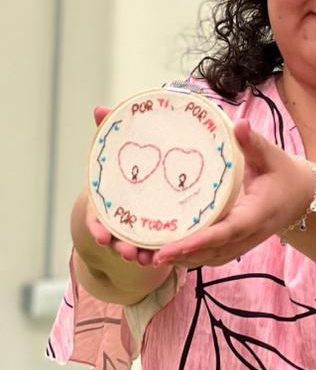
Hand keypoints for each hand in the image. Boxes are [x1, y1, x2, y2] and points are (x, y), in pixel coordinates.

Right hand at [85, 106, 159, 267]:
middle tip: (130, 253)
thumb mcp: (120, 147)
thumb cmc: (127, 164)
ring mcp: (136, 227)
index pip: (98, 217)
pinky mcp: (156, 231)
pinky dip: (157, 253)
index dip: (98, 228)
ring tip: (147, 260)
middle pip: (116, 236)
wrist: (146, 176)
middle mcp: (120, 217)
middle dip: (121, 246)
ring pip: (135, 245)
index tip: (102, 236)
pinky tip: (164, 258)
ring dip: (140, 254)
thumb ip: (109, 131)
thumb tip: (99, 109)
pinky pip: (155, 246)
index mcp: (108, 201)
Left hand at [155, 121, 314, 269]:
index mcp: (255, 215)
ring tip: (138, 254)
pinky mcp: (230, 246)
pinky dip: (181, 257)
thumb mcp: (272, 156)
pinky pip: (203, 257)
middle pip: (207, 253)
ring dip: (173, 260)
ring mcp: (237, 245)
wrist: (298, 198)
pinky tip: (155, 250)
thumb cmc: (282, 175)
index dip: (198, 242)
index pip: (225, 232)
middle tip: (140, 253)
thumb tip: (240, 125)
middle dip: (175, 256)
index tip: (170, 249)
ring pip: (202, 259)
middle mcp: (245, 236)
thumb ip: (254, 143)